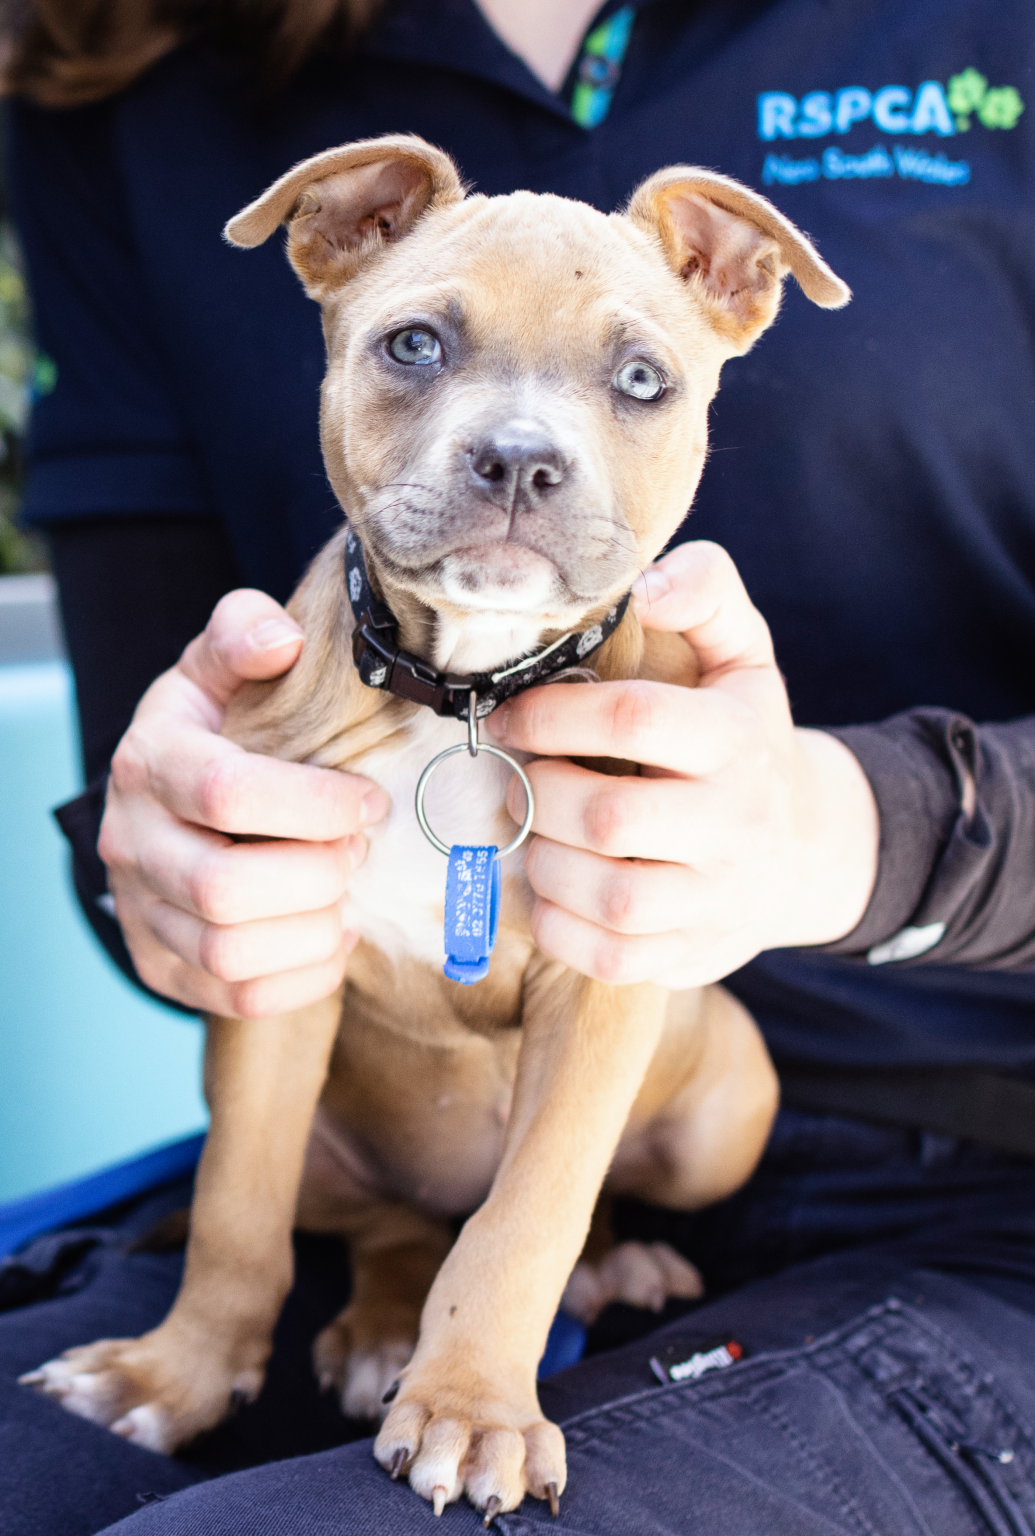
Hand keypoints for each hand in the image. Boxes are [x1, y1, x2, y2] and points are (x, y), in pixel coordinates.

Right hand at [98, 590, 387, 1016]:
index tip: (371, 801)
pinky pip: (239, 997)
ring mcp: (142, 914)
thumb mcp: (216, 668)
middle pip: (225, 888)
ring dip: (314, 930)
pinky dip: (304, 976)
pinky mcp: (164, 968)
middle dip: (316, 874)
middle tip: (359, 851)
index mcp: (149, 762)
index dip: (316, 804)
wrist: (158, 802)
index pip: (227, 793)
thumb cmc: (210, 728)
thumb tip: (280, 638)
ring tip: (347, 895)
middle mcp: (131, 844)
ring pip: (230, 954)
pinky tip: (333, 936)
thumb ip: (243, 632)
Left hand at [488, 542, 878, 988]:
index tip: (508, 715)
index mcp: (736, 739)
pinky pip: (613, 957)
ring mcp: (718, 896)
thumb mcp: (743, 654)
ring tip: (533, 832)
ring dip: (545, 862)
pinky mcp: (694, 952)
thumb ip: (706, 592)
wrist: (805, 847)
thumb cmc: (746, 737)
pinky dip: (562, 927)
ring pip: (612, 895)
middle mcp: (735, 822)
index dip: (552, 714)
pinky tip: (551, 890)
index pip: (634, 720)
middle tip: (517, 779)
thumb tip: (645, 584)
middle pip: (608, 816)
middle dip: (538, 794)